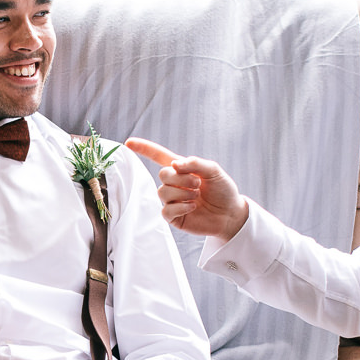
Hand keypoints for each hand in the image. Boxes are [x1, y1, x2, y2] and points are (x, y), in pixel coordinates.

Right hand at [127, 138, 250, 240]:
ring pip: (163, 192)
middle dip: (181, 178)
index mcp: (181, 169)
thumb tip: (174, 165)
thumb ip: (195, 163)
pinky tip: (193, 207)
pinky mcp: (173, 217)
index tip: (129, 142)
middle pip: (162, 174)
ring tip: (197, 196)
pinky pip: (166, 210)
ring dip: (183, 193)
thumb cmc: (223, 190)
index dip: (144, 149)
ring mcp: (172, 200)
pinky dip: (181, 207)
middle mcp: (174, 184)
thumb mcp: (213, 170)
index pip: (159, 156)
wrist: (231, 214)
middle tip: (198, 185)